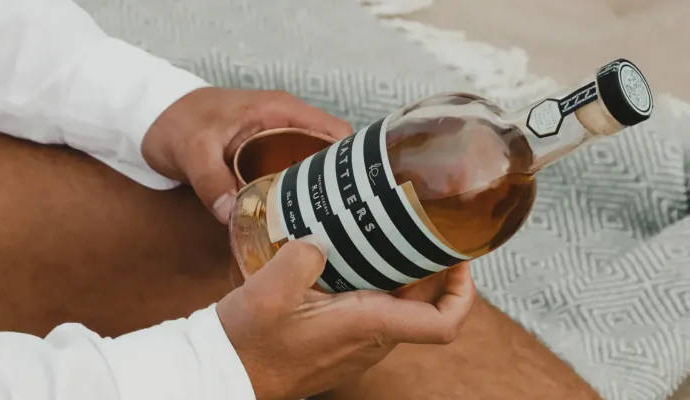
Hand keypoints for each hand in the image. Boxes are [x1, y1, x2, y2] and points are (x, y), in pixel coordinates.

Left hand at [142, 87, 352, 222]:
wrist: (151, 118)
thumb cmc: (175, 121)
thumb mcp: (193, 149)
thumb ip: (212, 180)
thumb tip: (234, 214)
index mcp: (280, 111)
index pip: (335, 132)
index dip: (352, 161)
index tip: (358, 196)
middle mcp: (285, 126)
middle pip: (330, 156)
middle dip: (339, 188)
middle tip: (342, 224)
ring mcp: (275, 143)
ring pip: (311, 171)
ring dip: (317, 197)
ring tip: (326, 231)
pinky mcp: (263, 160)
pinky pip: (290, 179)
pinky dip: (295, 199)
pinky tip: (295, 225)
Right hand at [216, 238, 476, 399]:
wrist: (225, 374)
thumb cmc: (248, 344)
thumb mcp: (269, 291)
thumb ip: (302, 255)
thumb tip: (320, 239)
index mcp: (367, 326)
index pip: (442, 323)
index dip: (463, 292)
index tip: (458, 258)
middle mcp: (371, 340)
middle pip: (424, 304)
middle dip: (430, 266)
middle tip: (419, 226)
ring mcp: (356, 344)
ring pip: (398, 306)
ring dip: (401, 273)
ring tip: (384, 233)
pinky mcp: (339, 342)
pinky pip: (371, 310)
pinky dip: (373, 282)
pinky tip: (346, 258)